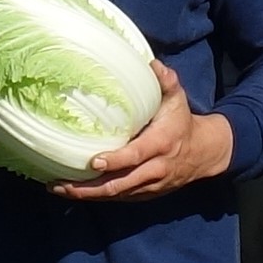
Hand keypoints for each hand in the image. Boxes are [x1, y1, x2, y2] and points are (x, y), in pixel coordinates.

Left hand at [51, 62, 232, 201]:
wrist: (203, 153)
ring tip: (59, 189)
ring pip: (117, 194)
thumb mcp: (178, 100)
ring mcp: (150, 185)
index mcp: (161, 144)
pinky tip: (75, 192)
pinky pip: (119, 198)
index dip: (115, 161)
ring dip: (88, 195)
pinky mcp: (145, 194)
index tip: (92, 161)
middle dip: (90, 187)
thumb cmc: (181, 122)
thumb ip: (166, 82)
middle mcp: (155, 169)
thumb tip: (151, 64)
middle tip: (61, 184)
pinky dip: (97, 197)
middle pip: (121, 183)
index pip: (136, 155)